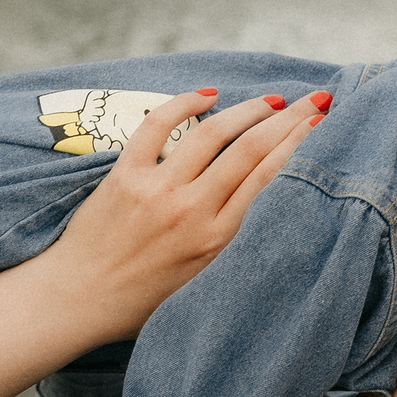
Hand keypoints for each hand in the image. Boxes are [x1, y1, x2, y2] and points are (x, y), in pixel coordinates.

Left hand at [0, 88, 324, 396]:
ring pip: (213, 132)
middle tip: (316, 98)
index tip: (320, 122)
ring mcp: (158, 189)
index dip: (299, 144)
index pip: (269, 177)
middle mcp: (192, 210)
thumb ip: (227, 243)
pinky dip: (184, 103)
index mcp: (216, 239)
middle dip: (291, 118)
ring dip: (249, 108)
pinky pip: (159, 125)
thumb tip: (258, 203)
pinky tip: (208, 94)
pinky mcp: (125, 175)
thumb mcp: (200, 281)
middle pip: (252, 148)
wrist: (76, 301)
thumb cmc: (138, 302)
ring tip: (272, 99)